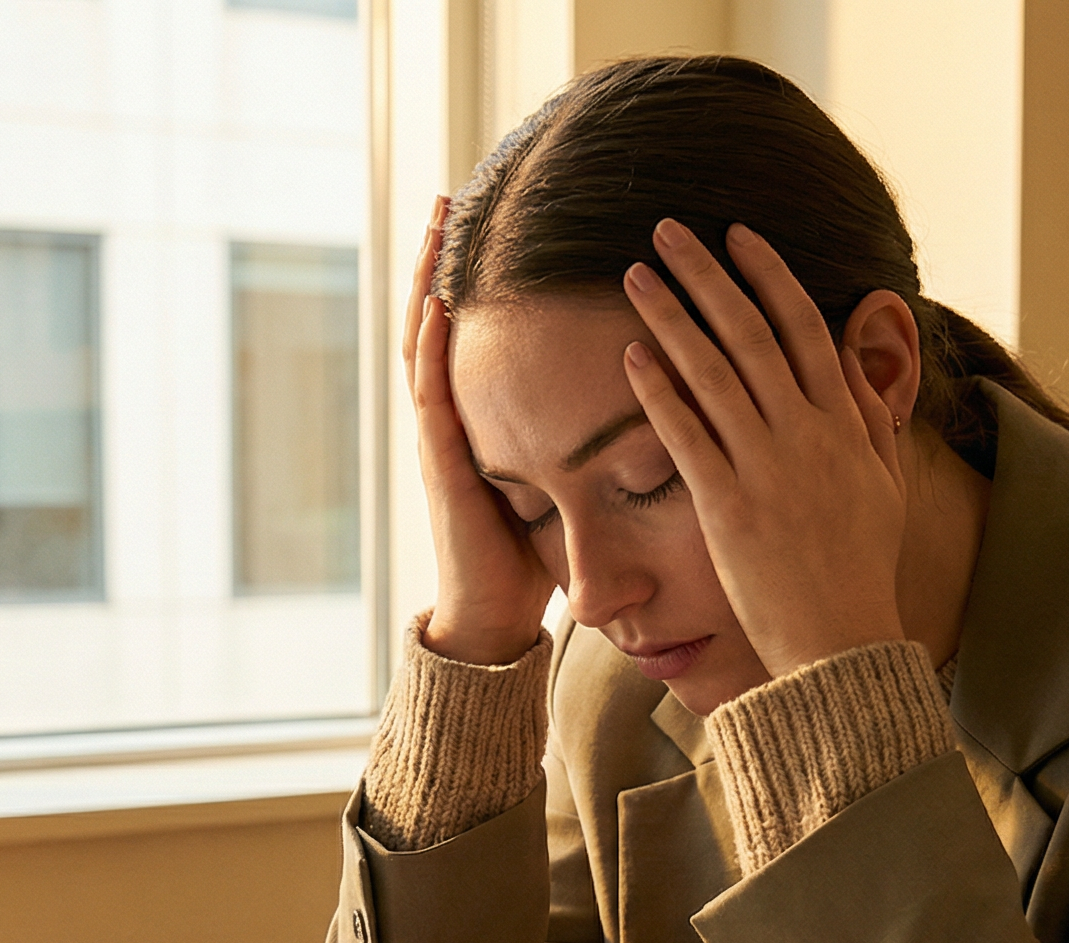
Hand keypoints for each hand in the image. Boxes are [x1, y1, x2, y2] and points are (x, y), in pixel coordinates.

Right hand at [404, 198, 553, 665]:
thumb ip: (585, 442)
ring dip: (429, 281)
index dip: (477, 278)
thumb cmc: (535, 560)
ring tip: (435, 224)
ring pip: (426, 342)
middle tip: (449, 196)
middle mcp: (456, 418)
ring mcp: (443, 438)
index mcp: (483, 419)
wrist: (495, 620)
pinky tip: (436, 302)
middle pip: (441, 320)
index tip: (491, 221)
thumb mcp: (565, 483)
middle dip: (444, 258)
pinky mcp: (444, 464)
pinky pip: (430, 392)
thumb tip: (643, 397)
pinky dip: (431, 345)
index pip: (474, 332)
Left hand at [621, 220, 907, 678]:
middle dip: (707, 274)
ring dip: (671, 315)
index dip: (768, 274)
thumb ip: (868, 415)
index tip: (737, 234)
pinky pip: (687, 436)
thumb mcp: (883, 483)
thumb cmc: (859, 568)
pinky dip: (659, 391)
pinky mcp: (727, 506)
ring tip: (634, 274)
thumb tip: (855, 353)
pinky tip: (631, 355)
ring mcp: (766, 468)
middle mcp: (806, 434)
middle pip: (751, 333)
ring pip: (713, 372)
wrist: (840, 640)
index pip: (803, 326)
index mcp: (842, 423)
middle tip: (668, 229)